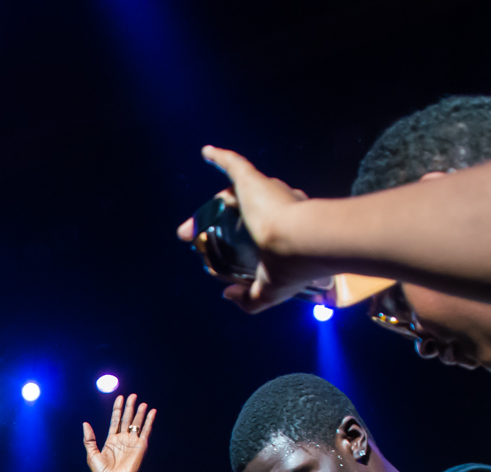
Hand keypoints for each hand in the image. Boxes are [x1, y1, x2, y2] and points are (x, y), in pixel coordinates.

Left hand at [82, 394, 156, 471]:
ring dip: (140, 412)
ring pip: (137, 423)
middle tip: (132, 395)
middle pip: (127, 419)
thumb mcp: (91, 455)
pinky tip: (152, 412)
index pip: (115, 421)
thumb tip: (85, 424)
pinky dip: (150, 421)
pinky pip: (146, 431)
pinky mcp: (141, 446)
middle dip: (130, 407)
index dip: (117, 409)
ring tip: (142, 402)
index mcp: (111, 441)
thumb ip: (89, 439)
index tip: (119, 397)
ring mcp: (133, 442)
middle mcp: (123, 440)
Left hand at [175, 149, 328, 311]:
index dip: (232, 246)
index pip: (256, 233)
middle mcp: (278, 208)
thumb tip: (227, 294)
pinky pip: (234, 164)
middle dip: (216, 227)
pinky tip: (207, 154)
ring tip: (190, 229)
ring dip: (211, 208)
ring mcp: (266, 192)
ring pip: (236, 195)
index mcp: (284, 232)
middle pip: (242, 213)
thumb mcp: (268, 293)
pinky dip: (220, 158)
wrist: (300, 242)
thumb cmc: (290, 267)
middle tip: (194, 242)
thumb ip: (249, 299)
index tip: (215, 264)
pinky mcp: (253, 180)